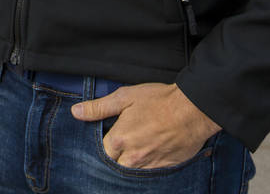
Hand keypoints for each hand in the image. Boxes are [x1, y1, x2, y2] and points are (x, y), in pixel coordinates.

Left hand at [71, 83, 220, 169]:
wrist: (193, 110)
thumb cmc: (159, 101)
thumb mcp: (125, 97)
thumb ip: (99, 108)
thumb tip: (76, 112)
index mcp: (119, 139)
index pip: (101, 151)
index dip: (103, 144)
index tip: (107, 136)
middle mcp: (132, 157)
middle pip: (114, 165)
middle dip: (114, 156)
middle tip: (121, 143)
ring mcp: (149, 165)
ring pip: (130, 171)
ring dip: (128, 162)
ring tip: (133, 147)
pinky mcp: (163, 168)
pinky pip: (147, 173)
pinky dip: (144, 166)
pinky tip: (147, 152)